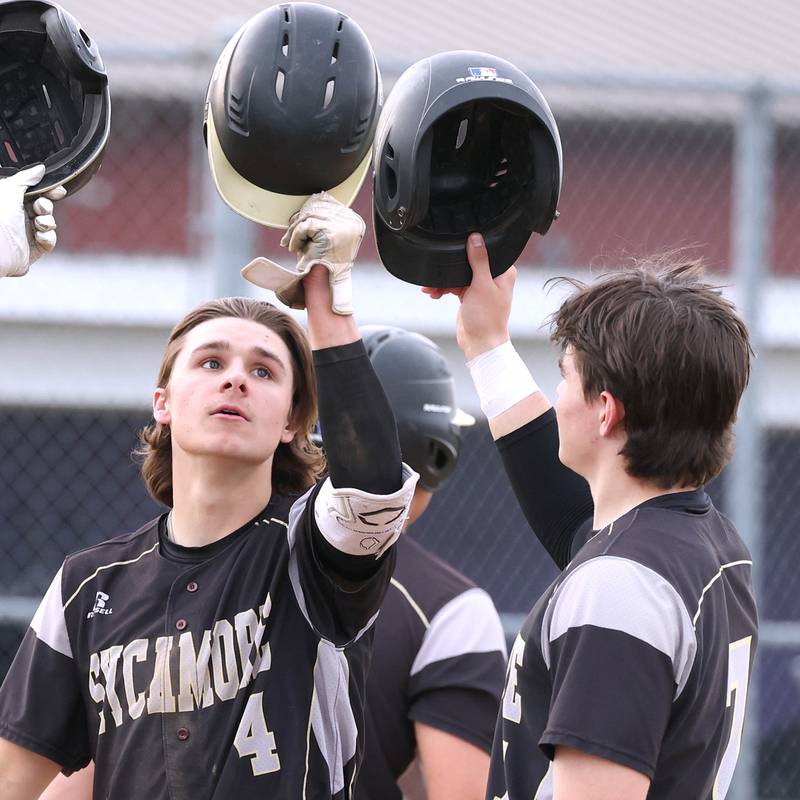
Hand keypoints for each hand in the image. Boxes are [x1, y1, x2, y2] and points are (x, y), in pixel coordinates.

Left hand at [0, 165, 66, 276]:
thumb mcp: (9, 191)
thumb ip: (25, 178)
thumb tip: (39, 169)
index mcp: (10, 201)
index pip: (33, 192)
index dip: (47, 190)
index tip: (57, 190)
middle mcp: (17, 216)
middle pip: (44, 206)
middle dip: (46, 206)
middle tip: (41, 208)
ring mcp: (25, 233)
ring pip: (48, 223)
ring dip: (47, 222)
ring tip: (39, 224)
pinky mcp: (33, 249)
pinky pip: (49, 240)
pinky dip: (48, 237)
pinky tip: (39, 237)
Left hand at [241, 192, 364, 314]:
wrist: (324, 286)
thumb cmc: (324, 267)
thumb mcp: (325, 240)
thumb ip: (322, 221)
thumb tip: (314, 198)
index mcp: (353, 221)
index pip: (327, 201)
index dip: (310, 208)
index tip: (298, 218)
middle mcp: (349, 222)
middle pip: (316, 207)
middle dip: (299, 221)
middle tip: (289, 237)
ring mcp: (339, 227)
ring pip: (307, 217)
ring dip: (295, 231)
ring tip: (292, 245)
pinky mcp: (326, 234)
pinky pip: (303, 227)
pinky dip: (295, 237)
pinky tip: (294, 248)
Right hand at [423, 233, 514, 359]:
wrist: (480, 343)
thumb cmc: (487, 319)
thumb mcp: (481, 286)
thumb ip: (479, 261)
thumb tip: (476, 239)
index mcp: (503, 272)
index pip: (486, 251)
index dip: (470, 249)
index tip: (456, 248)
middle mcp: (493, 278)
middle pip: (468, 263)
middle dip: (450, 268)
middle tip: (437, 271)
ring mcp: (480, 287)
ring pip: (458, 275)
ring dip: (443, 281)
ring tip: (430, 288)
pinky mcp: (469, 296)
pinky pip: (453, 286)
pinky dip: (443, 289)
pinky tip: (433, 293)